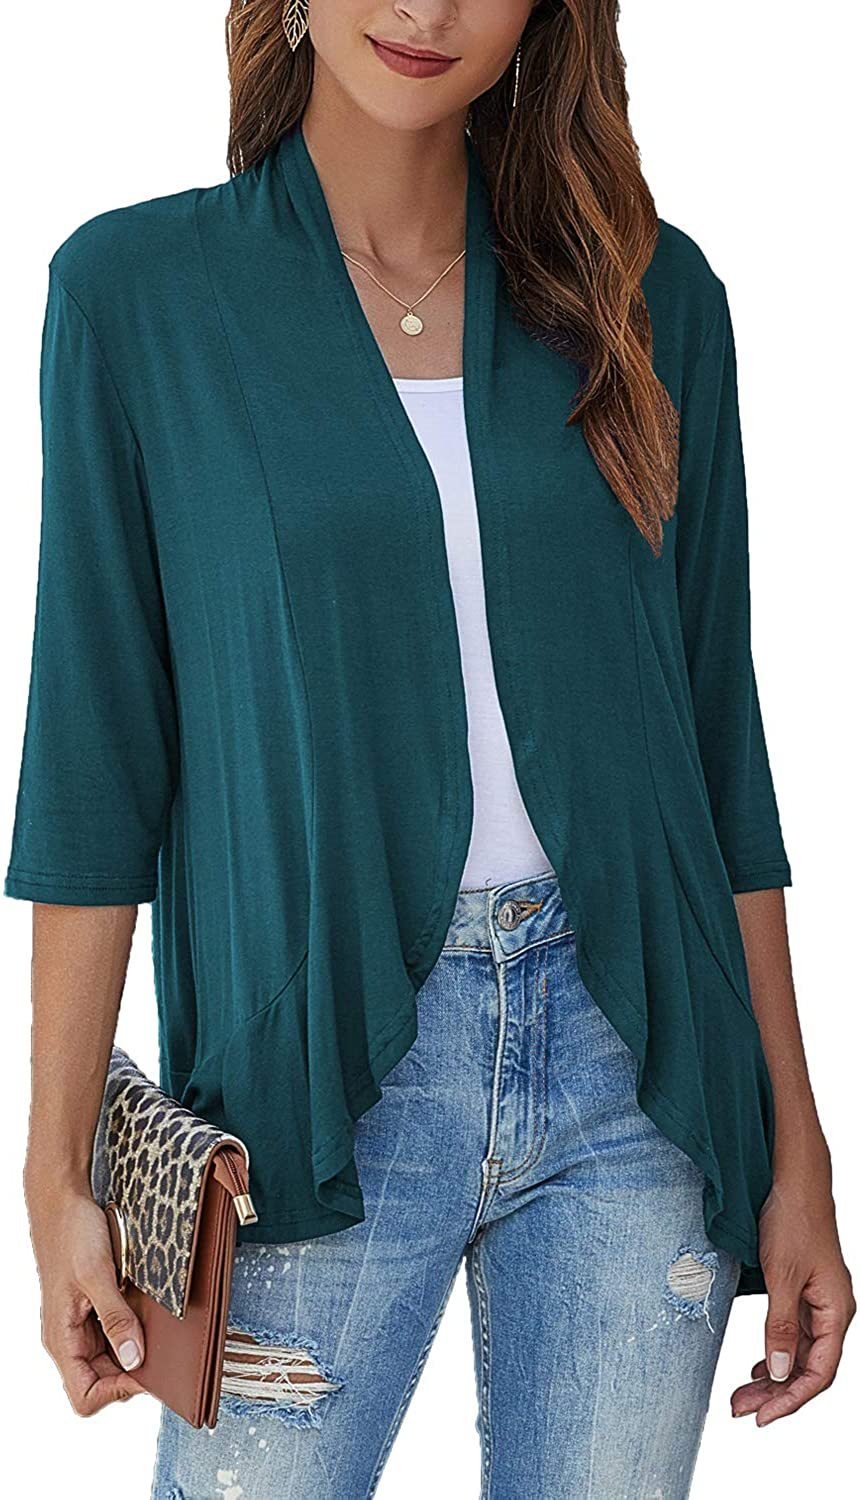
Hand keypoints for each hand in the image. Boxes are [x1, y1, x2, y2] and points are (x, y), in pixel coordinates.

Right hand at [25, 1178, 146, 1416]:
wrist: (62, 1202)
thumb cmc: (71, 1234)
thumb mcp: (96, 1276)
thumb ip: (115, 1319)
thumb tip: (135, 1359)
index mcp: (62, 1341)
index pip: (85, 1397)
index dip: (118, 1392)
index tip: (147, 1370)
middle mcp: (70, 1339)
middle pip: (103, 1381)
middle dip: (133, 1371)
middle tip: (163, 1350)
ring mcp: (81, 1324)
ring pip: (111, 1357)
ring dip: (135, 1347)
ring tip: (157, 1328)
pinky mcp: (92, 1307)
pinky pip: (114, 1332)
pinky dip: (132, 1328)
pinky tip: (147, 1311)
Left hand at [731, 1164, 854, 1425]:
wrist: (794, 1181)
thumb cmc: (794, 1221)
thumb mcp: (782, 1276)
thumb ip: (780, 1326)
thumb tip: (779, 1373)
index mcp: (837, 1312)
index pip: (819, 1374)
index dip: (791, 1400)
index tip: (762, 1417)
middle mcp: (832, 1312)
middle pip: (808, 1368)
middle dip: (776, 1393)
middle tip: (741, 1409)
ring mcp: (819, 1302)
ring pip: (798, 1353)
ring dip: (772, 1376)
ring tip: (742, 1393)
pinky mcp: (804, 1291)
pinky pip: (792, 1334)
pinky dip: (774, 1352)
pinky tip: (759, 1366)